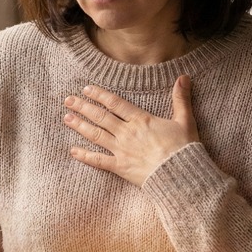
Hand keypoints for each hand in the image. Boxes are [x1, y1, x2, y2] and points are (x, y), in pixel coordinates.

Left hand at [62, 76, 199, 185]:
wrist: (180, 175)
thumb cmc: (183, 148)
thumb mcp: (185, 120)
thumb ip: (180, 98)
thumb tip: (184, 76)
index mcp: (141, 120)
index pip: (115, 103)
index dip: (100, 95)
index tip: (86, 89)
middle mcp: (127, 133)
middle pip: (100, 117)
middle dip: (83, 107)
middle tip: (68, 100)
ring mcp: (121, 150)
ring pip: (96, 135)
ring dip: (80, 126)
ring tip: (66, 118)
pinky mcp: (120, 167)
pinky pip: (98, 161)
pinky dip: (85, 156)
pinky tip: (73, 151)